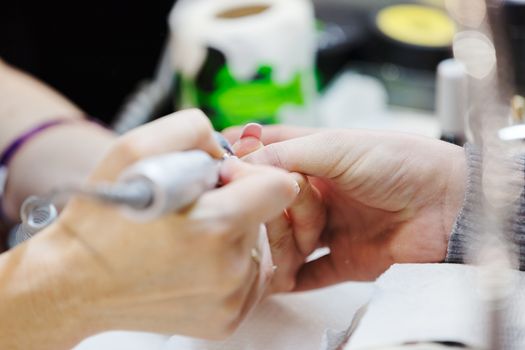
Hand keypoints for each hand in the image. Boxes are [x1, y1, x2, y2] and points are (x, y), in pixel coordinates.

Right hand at [1, 110, 298, 349]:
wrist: (74, 284)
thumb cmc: (101, 218)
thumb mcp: (134, 149)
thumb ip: (192, 130)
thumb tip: (226, 150)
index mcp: (214, 227)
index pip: (281, 187)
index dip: (252, 174)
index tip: (221, 180)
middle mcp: (229, 271)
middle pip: (266, 217)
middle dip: (236, 204)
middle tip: (192, 210)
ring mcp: (230, 301)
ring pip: (258, 247)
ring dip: (233, 235)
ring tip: (188, 238)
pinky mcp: (227, 320)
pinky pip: (248, 278)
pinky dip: (228, 265)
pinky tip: (193, 262)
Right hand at [224, 125, 465, 291]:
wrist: (449, 204)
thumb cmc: (400, 162)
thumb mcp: (337, 146)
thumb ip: (287, 153)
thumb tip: (241, 160)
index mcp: (316, 157)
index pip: (268, 155)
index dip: (244, 161)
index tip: (223, 173)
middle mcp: (320, 192)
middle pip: (273, 204)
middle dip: (270, 210)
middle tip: (268, 210)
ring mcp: (332, 226)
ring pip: (288, 240)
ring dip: (282, 245)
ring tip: (288, 247)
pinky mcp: (347, 259)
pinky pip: (313, 274)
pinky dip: (295, 280)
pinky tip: (279, 280)